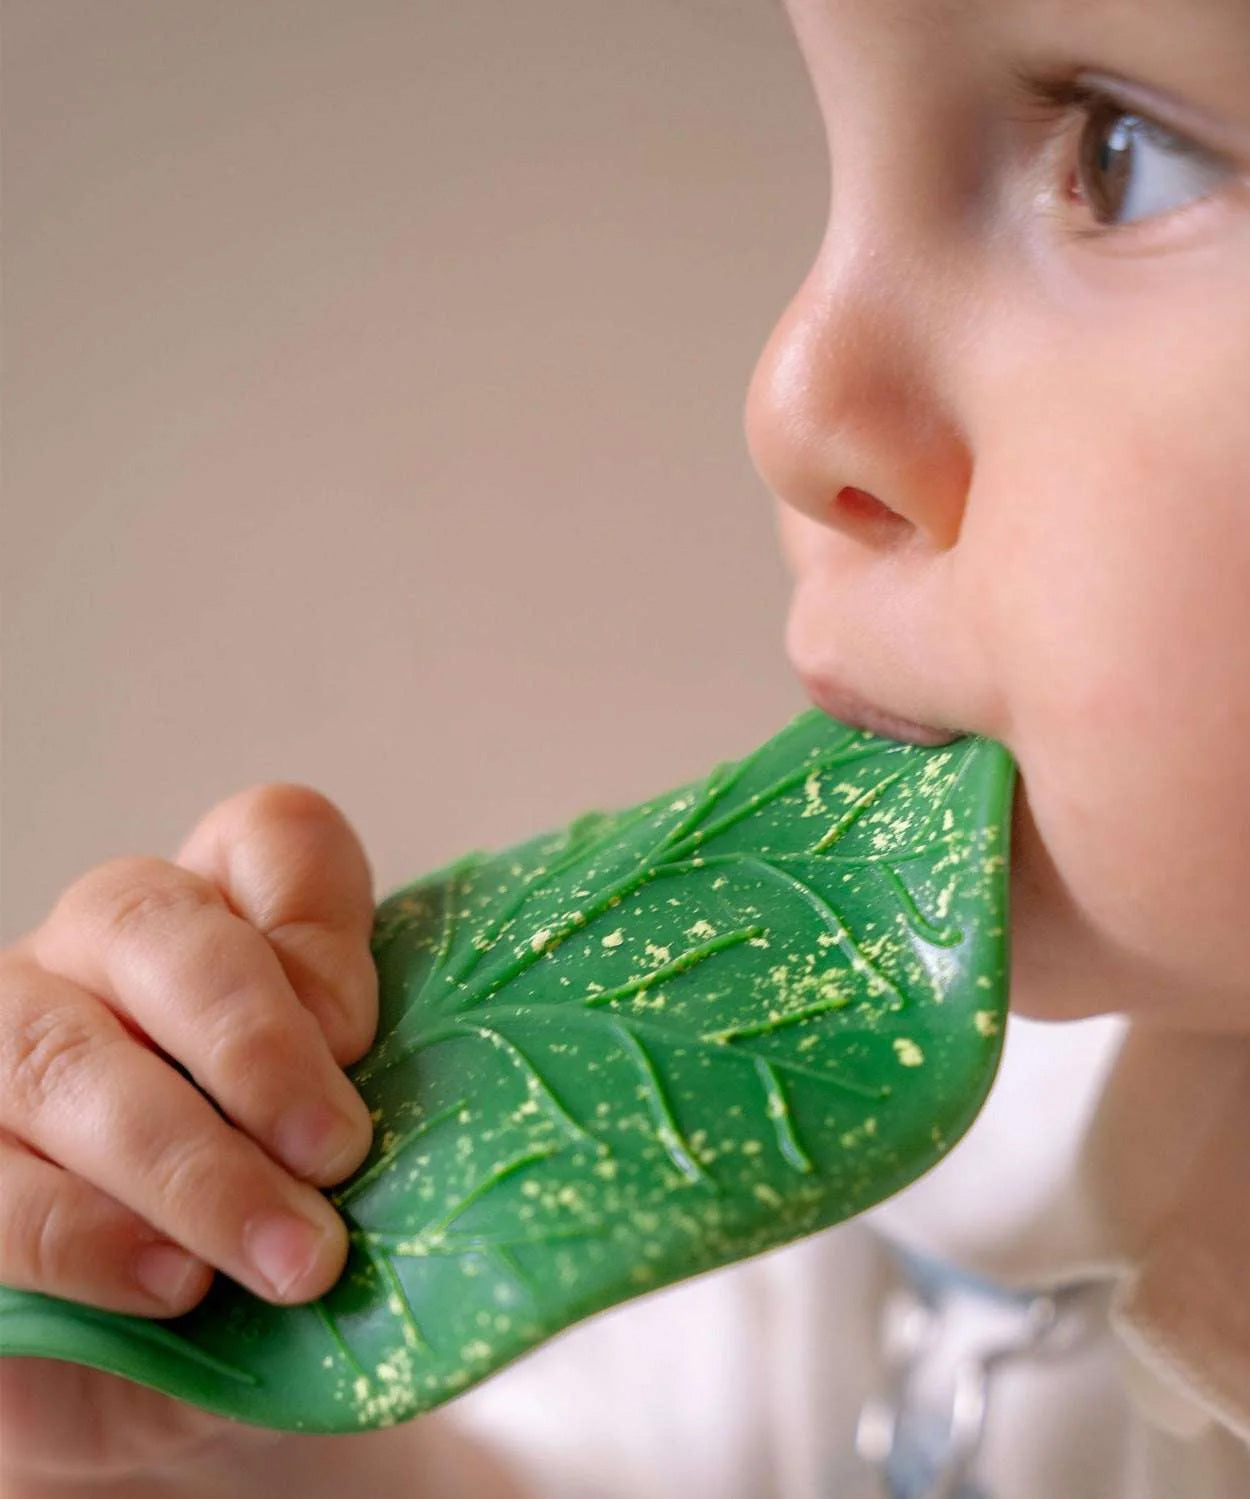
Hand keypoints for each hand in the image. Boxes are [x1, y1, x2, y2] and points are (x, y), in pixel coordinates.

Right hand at [0, 785, 379, 1487]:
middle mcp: (98, 956)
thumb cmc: (275, 1229)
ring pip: (59, 1052)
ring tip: (291, 1259)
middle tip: (338, 1153)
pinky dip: (89, 1236)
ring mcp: (6, 1048)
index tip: (365, 1036)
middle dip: (251, 1040)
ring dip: (189, 1162)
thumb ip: (372, 1098)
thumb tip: (442, 1127)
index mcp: (219, 918)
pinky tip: (175, 1284)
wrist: (164, 1373)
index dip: (320, 922)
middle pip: (147, 920)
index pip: (268, 836)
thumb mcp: (345, 1150)